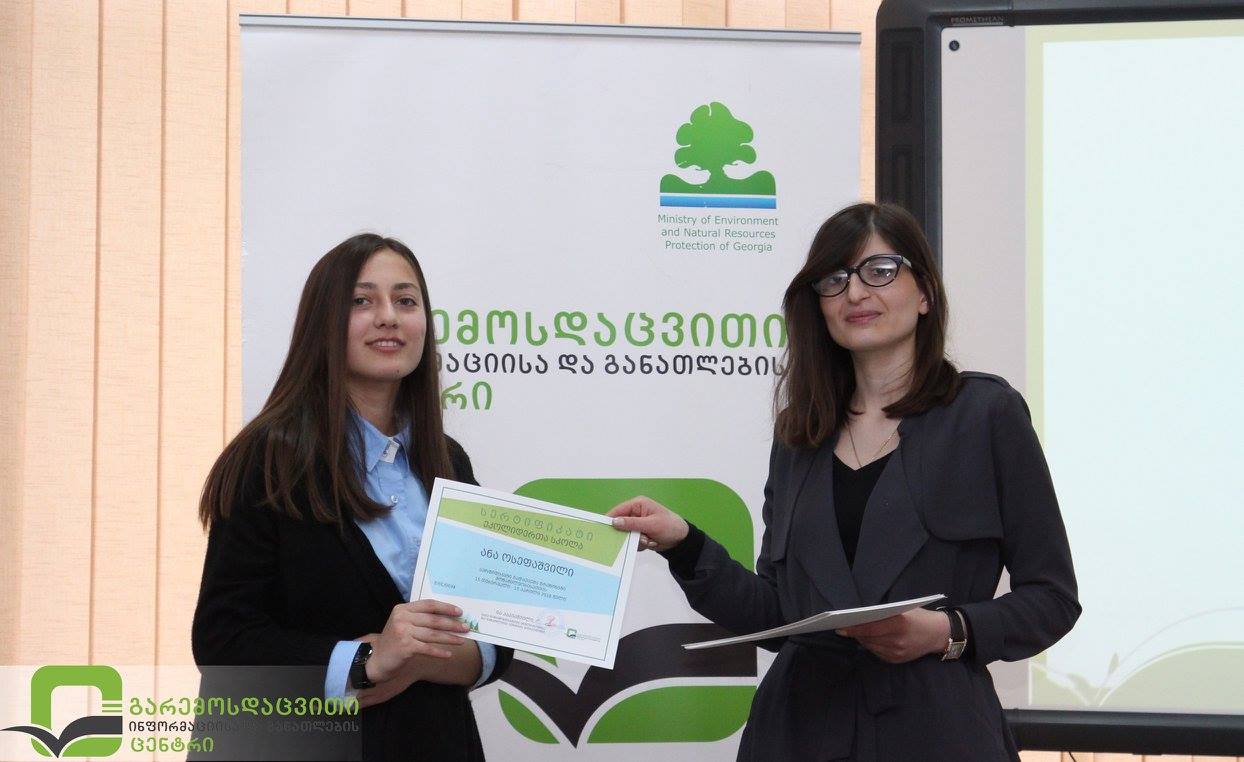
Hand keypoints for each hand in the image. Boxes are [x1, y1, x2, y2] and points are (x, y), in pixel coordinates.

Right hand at [366, 600, 469, 683]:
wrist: (376, 659)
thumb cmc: (395, 641)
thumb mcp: (403, 624)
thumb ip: (420, 618)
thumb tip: (448, 618)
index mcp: (403, 609)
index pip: (429, 605)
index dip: (445, 608)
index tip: (459, 612)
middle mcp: (402, 618)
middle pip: (433, 620)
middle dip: (452, 624)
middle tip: (466, 627)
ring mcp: (403, 632)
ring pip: (432, 634)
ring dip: (449, 638)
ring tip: (462, 640)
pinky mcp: (405, 647)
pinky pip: (427, 648)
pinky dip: (439, 652)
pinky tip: (449, 654)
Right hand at [607, 496, 688, 551]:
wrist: (681, 540)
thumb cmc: (669, 526)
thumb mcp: (651, 524)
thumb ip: (632, 523)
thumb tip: (614, 522)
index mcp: (638, 505)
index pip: (619, 510)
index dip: (610, 519)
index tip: (602, 529)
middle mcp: (635, 514)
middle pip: (620, 524)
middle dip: (626, 534)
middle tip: (635, 538)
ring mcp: (637, 525)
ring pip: (625, 535)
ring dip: (635, 540)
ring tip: (648, 541)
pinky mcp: (639, 535)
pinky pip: (631, 541)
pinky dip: (639, 544)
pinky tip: (650, 543)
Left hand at [835, 608, 950, 663]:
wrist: (938, 634)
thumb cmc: (919, 616)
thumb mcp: (903, 609)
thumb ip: (883, 613)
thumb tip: (860, 616)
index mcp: (899, 624)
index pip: (870, 628)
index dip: (853, 628)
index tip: (840, 626)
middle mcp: (897, 641)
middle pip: (868, 638)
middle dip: (855, 633)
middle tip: (843, 626)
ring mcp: (897, 653)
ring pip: (870, 646)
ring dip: (861, 639)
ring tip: (853, 632)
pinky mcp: (897, 660)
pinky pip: (877, 652)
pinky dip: (871, 645)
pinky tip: (867, 639)